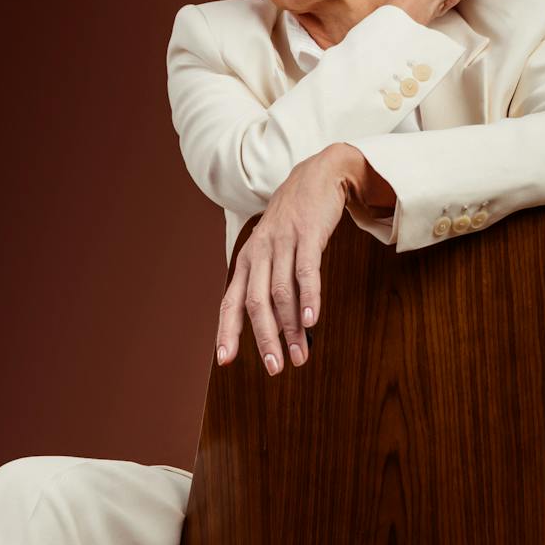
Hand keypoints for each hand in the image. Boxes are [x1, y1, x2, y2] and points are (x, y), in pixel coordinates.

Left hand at [214, 147, 354, 375]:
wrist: (318, 175)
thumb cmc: (296, 221)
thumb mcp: (274, 249)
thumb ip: (276, 284)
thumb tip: (286, 327)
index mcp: (248, 260)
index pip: (231, 301)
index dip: (227, 331)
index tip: (226, 361)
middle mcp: (259, 253)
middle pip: (255, 303)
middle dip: (264, 339)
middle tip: (275, 368)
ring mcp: (282, 243)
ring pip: (282, 293)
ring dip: (291, 328)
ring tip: (301, 355)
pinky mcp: (307, 235)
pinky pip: (305, 271)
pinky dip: (309, 298)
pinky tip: (313, 320)